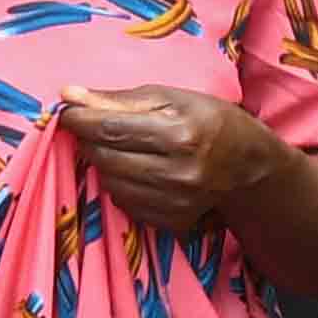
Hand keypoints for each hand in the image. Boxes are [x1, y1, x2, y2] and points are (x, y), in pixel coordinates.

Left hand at [60, 85, 300, 234]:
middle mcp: (179, 173)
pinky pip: (126, 203)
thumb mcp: (171, 97)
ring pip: (111, 183)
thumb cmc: (210, 120)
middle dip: (88, 140)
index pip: (110, 129)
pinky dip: (120, 184)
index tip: (66, 111)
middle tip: (90, 126)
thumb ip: (118, 99)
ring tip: (116, 147)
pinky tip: (134, 169)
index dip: (79, 119)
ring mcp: (177, 203)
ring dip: (103, 162)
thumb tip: (68, 95)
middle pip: (106, 158)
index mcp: (180, 134)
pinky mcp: (174, 222)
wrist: (251, 166)